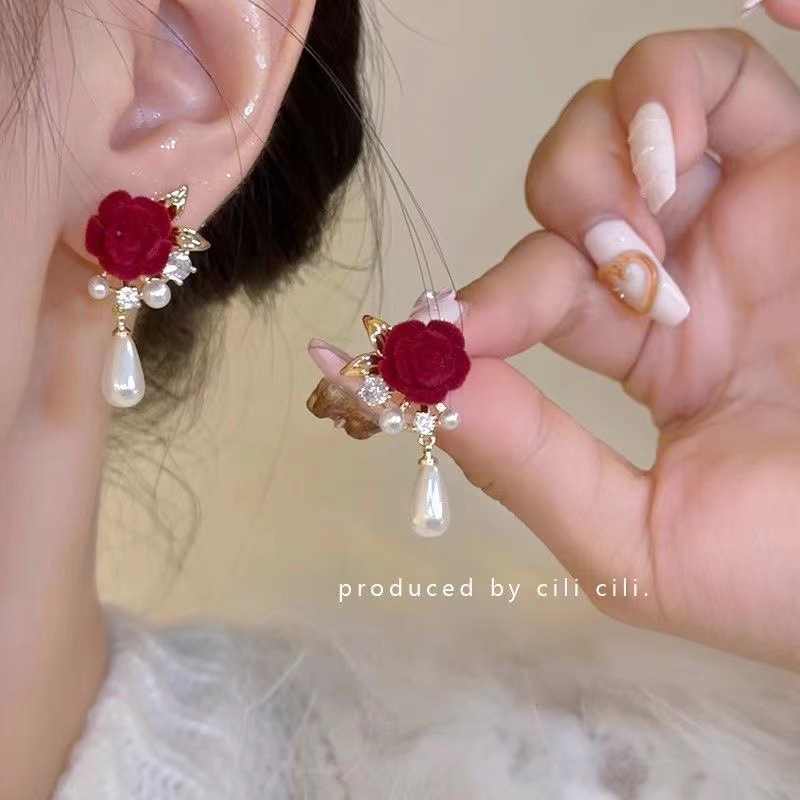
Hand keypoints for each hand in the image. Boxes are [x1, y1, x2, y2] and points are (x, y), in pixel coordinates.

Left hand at [433, 29, 799, 669]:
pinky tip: (671, 137)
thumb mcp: (636, 548)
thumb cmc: (790, 572)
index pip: (532, 293)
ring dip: (610, 146)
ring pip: (631, 112)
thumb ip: (527, 466)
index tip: (438, 331)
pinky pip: (732, 79)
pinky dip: (683, 80)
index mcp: (648, 351)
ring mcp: (745, 212)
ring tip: (652, 212)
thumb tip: (422, 390)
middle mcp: (689, 271)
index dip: (476, 303)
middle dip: (566, 214)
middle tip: (621, 276)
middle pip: (571, 185)